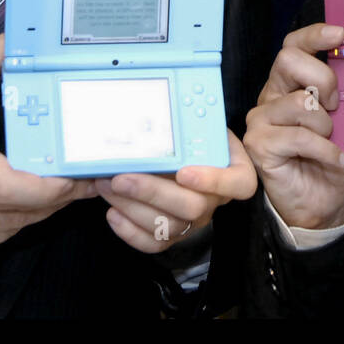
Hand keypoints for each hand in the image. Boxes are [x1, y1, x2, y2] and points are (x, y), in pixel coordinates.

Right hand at [0, 35, 99, 248]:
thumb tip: (22, 38)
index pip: (9, 184)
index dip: (50, 186)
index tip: (77, 173)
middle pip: (16, 209)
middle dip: (58, 198)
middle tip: (86, 181)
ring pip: (9, 228)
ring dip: (42, 212)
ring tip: (68, 191)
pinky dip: (18, 223)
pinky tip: (33, 205)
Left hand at [95, 130, 257, 252]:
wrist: (189, 155)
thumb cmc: (196, 136)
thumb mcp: (202, 124)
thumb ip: (194, 120)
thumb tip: (166, 100)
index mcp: (234, 172)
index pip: (238, 184)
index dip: (213, 181)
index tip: (183, 171)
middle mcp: (215, 201)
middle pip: (192, 207)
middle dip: (152, 192)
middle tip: (120, 177)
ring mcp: (194, 221)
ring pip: (168, 227)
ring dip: (132, 207)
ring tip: (105, 185)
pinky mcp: (173, 235)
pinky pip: (153, 244)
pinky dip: (129, 232)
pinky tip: (112, 213)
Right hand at [243, 23, 343, 229]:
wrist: (325, 203)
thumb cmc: (335, 160)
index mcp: (292, 83)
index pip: (294, 46)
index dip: (314, 35)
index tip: (339, 34)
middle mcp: (273, 95)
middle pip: (289, 60)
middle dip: (323, 79)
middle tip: (337, 105)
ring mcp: (262, 119)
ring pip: (299, 102)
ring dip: (326, 125)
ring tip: (333, 141)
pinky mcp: (259, 144)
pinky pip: (298, 136)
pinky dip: (326, 150)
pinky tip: (337, 159)